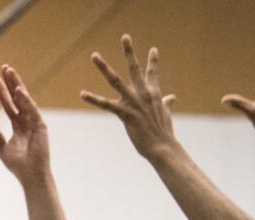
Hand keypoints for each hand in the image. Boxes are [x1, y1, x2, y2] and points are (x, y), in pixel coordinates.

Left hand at [0, 65, 50, 184]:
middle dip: (11, 82)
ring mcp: (34, 121)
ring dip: (17, 84)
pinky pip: (31, 109)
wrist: (30, 174)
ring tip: (10, 71)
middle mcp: (26, 120)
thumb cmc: (18, 165)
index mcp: (18, 125)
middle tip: (4, 67)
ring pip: (25, 99)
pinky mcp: (40, 125)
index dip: (3, 92)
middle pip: (18, 97)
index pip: (9, 105)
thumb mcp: (4, 149)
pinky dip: (25, 100)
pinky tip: (19, 90)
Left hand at [81, 34, 178, 159]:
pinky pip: (106, 104)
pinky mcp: (125, 113)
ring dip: (104, 67)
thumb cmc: (164, 133)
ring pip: (115, 80)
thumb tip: (172, 97)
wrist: (162, 147)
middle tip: (125, 37)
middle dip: (129, 51)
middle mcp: (143, 94)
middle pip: (134, 68)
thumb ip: (166, 104)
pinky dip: (93, 99)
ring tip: (95, 55)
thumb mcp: (166, 114)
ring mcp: (133, 102)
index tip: (153, 49)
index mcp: (153, 93)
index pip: (153, 73)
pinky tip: (82, 93)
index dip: (153, 61)